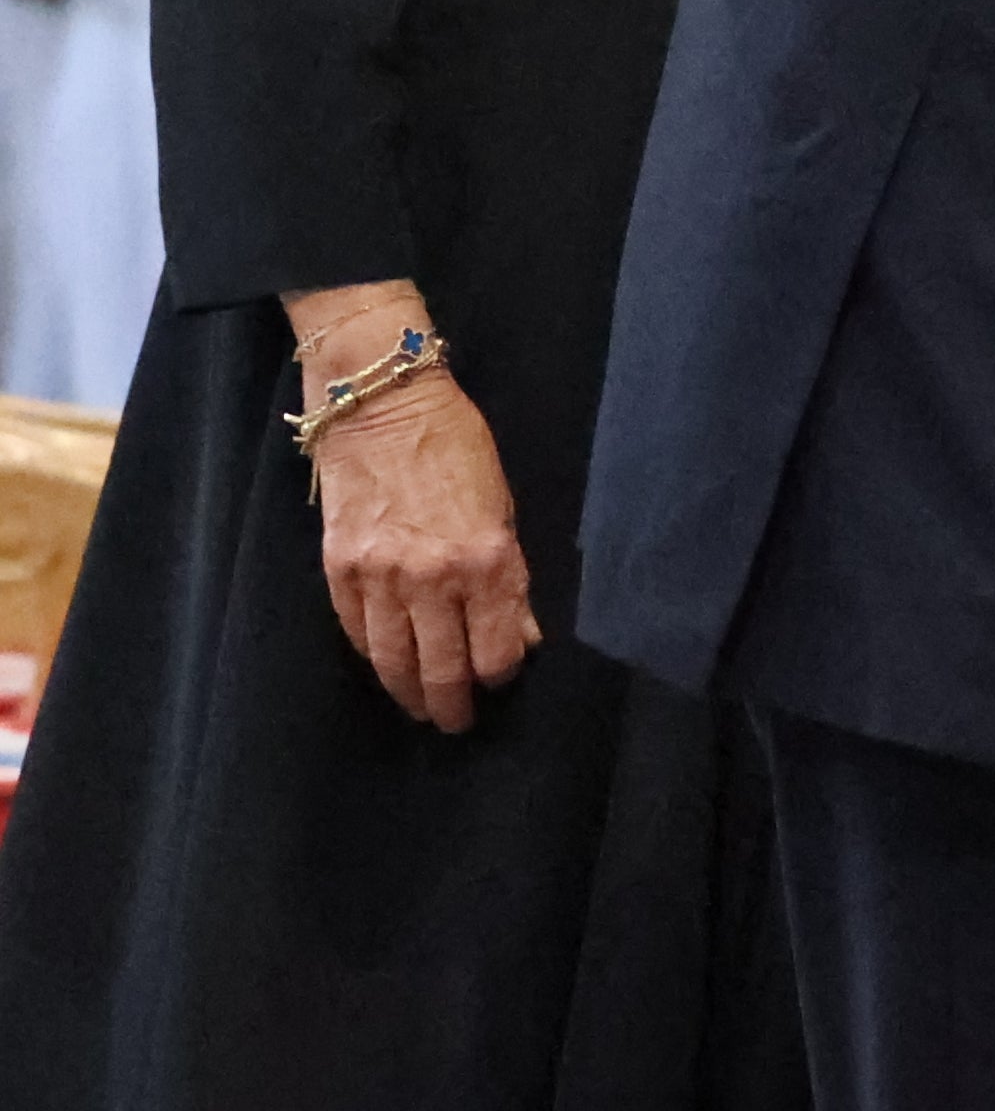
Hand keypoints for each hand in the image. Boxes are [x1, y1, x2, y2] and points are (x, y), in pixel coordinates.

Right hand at [285, 290, 535, 733]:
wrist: (381, 407)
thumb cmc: (456, 446)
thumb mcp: (503, 505)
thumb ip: (508, 575)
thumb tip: (519, 633)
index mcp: (486, 558)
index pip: (495, 648)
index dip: (499, 674)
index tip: (499, 681)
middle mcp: (433, 577)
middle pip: (443, 667)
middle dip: (453, 703)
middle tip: (457, 721)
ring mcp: (380, 578)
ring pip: (394, 661)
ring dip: (410, 692)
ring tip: (421, 708)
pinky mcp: (339, 572)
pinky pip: (358, 633)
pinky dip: (374, 656)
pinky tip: (386, 667)